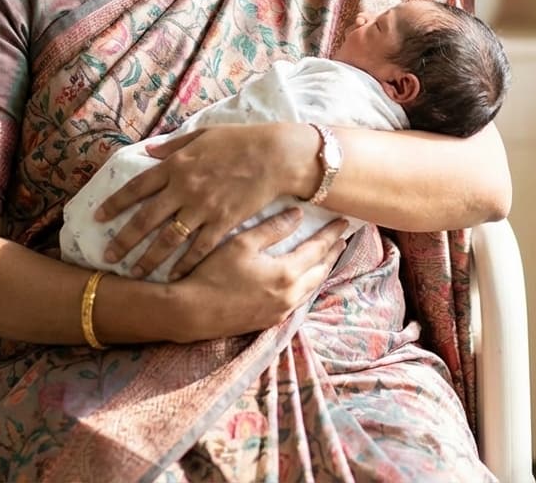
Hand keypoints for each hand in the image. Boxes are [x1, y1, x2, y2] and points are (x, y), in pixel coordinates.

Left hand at [95, 123, 317, 279]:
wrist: (275, 155)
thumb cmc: (239, 140)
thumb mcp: (202, 134)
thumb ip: (172, 146)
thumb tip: (147, 151)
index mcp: (176, 165)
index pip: (136, 187)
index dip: (115, 203)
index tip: (99, 216)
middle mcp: (184, 188)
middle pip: (146, 219)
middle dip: (124, 240)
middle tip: (107, 257)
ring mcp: (203, 208)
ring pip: (168, 240)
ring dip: (148, 259)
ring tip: (134, 273)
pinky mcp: (222, 223)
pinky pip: (198, 249)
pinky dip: (183, 264)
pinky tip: (173, 276)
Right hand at [169, 207, 348, 341]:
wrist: (192, 312)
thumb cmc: (214, 272)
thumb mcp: (242, 243)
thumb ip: (273, 228)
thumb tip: (299, 214)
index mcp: (286, 273)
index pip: (317, 248)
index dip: (331, 234)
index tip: (343, 221)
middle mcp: (290, 295)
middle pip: (320, 271)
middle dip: (332, 253)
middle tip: (342, 239)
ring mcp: (281, 311)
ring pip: (312, 288)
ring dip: (322, 270)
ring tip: (328, 257)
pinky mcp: (270, 321)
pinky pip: (299, 300)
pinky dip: (308, 285)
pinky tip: (304, 280)